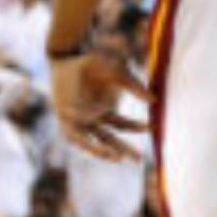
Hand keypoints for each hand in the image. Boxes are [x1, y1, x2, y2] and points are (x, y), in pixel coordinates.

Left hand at [50, 48, 150, 162]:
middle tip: (139, 160)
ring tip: (116, 157)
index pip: (122, 125)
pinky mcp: (62, 115)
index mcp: (104, 111)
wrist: (67, 56)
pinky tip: (90, 141)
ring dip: (100, 151)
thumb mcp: (117, 73)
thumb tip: (154, 101)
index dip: (136, 127)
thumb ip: (134, 86)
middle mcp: (90, 118)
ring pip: (87, 142)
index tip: (151, 127)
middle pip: (108, 139)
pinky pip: (71, 131)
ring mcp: (75, 118)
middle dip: (124, 150)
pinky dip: (81, 136)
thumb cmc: (93, 64)